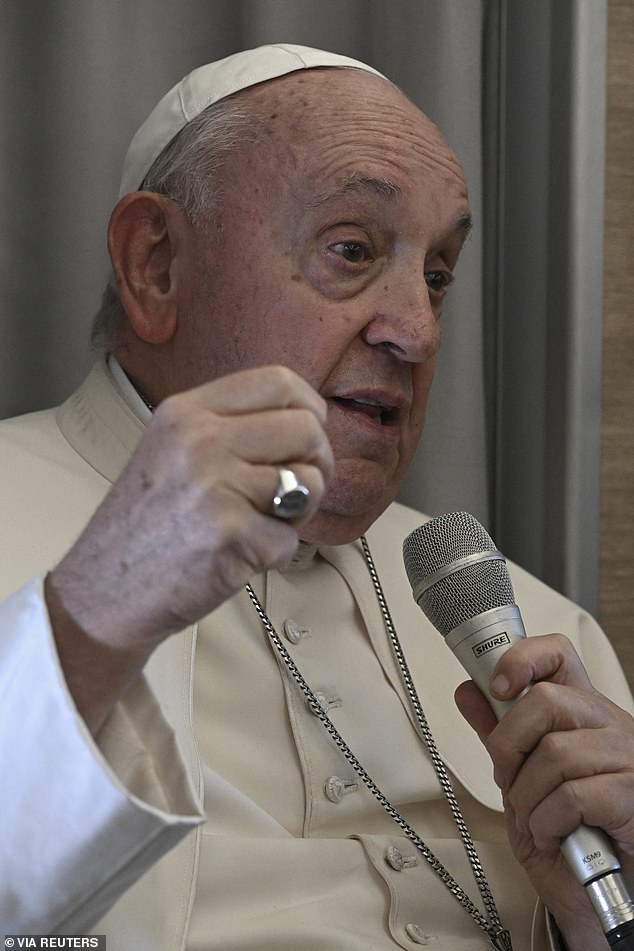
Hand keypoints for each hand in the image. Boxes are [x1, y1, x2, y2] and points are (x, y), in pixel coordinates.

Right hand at [46, 365, 333, 730]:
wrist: (101, 592)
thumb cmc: (146, 527)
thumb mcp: (171, 451)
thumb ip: (229, 429)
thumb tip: (308, 421)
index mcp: (186, 411)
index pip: (279, 382)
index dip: (309, 410)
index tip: (307, 438)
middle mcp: (200, 440)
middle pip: (307, 429)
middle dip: (317, 464)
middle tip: (294, 493)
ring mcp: (215, 485)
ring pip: (310, 482)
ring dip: (298, 513)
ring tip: (258, 525)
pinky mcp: (230, 534)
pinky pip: (291, 539)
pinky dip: (273, 556)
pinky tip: (236, 557)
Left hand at [455, 634, 633, 948]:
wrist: (604, 895)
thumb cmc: (569, 834)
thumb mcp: (523, 779)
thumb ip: (500, 734)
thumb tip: (469, 691)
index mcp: (583, 714)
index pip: (558, 655)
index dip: (523, 658)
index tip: (496, 685)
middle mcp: (610, 726)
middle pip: (545, 700)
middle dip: (509, 744)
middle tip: (511, 779)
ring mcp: (628, 759)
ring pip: (554, 753)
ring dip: (528, 796)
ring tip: (538, 818)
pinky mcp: (633, 797)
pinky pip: (572, 796)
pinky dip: (549, 821)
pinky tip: (556, 835)